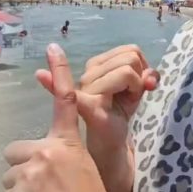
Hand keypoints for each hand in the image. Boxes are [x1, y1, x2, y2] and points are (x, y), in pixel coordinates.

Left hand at [1, 44, 129, 191]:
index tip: (52, 47)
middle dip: (24, 168)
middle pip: (16, 152)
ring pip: (10, 179)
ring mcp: (25, 178)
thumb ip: (61, 164)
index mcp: (68, 147)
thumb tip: (38, 170)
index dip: (58, 73)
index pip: (63, 104)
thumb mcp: (86, 177)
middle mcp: (44, 155)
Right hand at [36, 44, 157, 156]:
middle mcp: (86, 74)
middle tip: (130, 96)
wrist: (111, 141)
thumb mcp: (136, 89)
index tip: (138, 84)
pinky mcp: (87, 105)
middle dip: (139, 78)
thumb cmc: (120, 111)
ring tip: (124, 102)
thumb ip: (146, 76)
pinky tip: (42, 76)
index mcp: (95, 67)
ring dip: (135, 88)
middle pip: (130, 58)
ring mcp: (84, 89)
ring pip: (127, 71)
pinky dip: (89, 79)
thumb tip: (150, 77)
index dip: (142, 65)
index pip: (130, 50)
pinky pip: (98, 87)